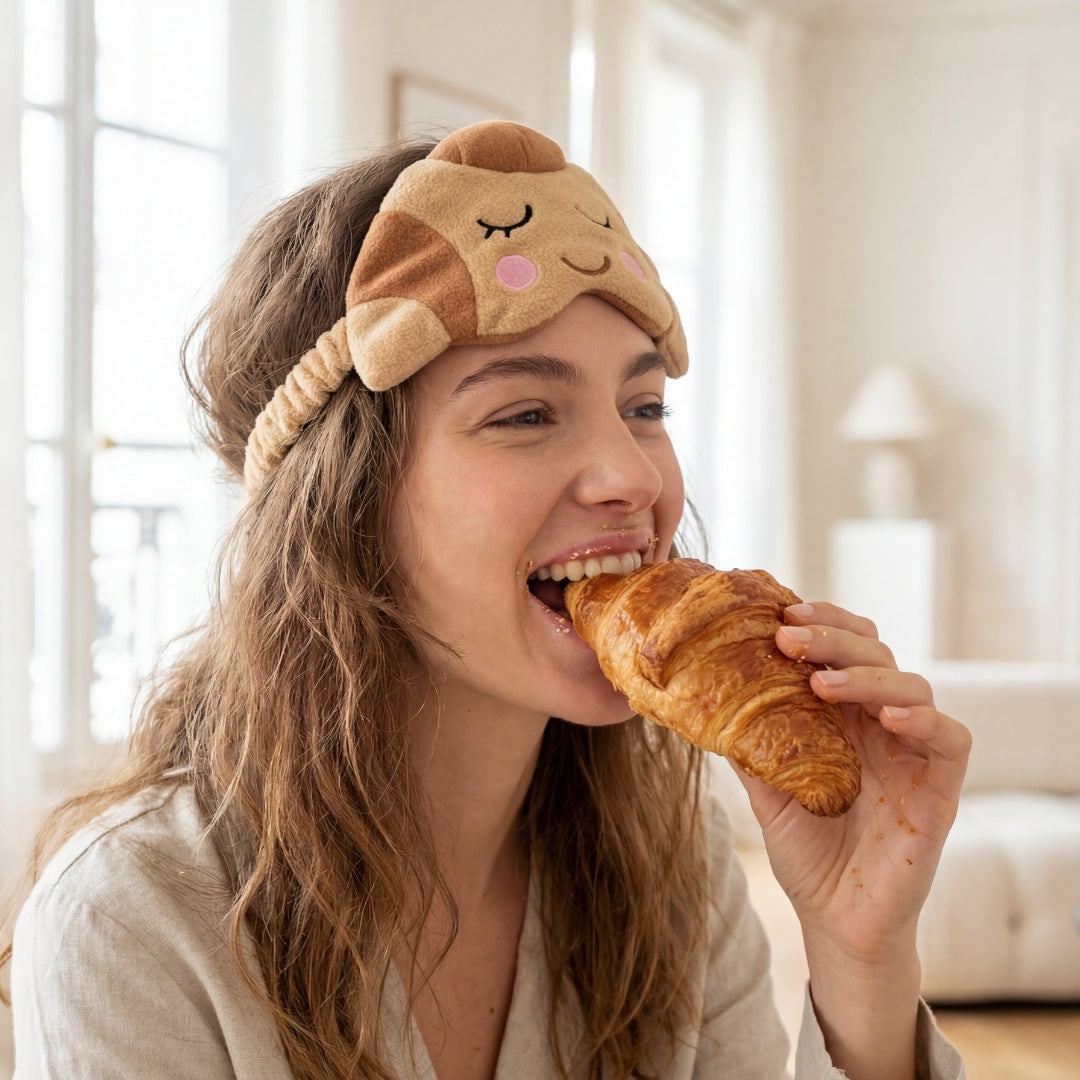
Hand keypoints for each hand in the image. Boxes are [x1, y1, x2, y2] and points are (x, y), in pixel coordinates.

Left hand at [733, 601, 971, 962]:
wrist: (836, 921)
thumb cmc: (807, 853)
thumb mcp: (766, 790)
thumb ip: (749, 744)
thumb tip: (703, 698)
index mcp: (843, 716)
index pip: (845, 648)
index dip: (821, 623)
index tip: (780, 615)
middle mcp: (880, 725)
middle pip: (876, 654)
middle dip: (833, 637)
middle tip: (790, 636)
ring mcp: (912, 753)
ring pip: (912, 685)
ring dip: (867, 675)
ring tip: (822, 682)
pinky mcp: (940, 788)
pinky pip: (951, 738)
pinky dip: (924, 718)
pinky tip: (888, 717)